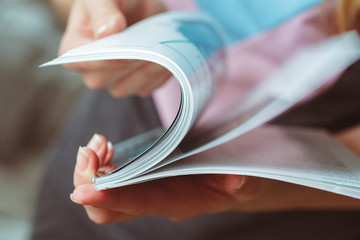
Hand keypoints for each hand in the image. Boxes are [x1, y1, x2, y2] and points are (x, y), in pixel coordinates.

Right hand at [60, 0, 170, 96]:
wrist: (137, 6)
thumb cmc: (113, 0)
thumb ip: (102, 11)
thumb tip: (108, 32)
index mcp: (74, 49)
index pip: (82, 61)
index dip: (104, 59)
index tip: (125, 52)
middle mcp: (92, 71)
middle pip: (104, 78)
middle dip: (128, 63)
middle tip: (149, 45)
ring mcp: (114, 81)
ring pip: (127, 87)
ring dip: (146, 69)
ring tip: (161, 49)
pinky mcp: (137, 85)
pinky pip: (147, 87)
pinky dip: (159, 74)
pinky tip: (166, 56)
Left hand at [70, 132, 359, 223]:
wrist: (245, 175)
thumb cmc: (246, 175)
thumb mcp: (250, 176)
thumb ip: (243, 181)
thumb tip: (236, 181)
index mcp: (181, 201)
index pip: (139, 205)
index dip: (110, 199)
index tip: (84, 191)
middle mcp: (160, 200)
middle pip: (111, 208)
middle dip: (90, 182)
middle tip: (93, 150)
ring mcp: (152, 190)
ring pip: (107, 193)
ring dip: (92, 171)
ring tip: (97, 144)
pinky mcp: (149, 176)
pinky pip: (115, 178)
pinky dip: (103, 163)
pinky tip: (106, 146)